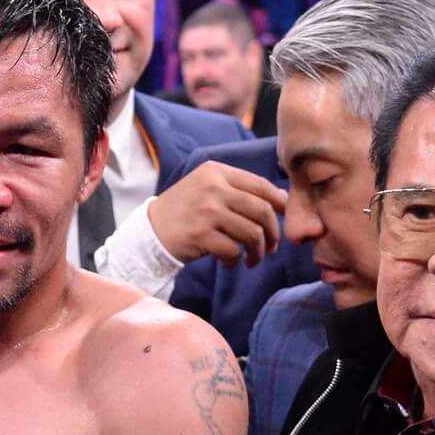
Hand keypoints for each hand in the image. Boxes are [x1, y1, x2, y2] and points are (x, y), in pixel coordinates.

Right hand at [145, 163, 286, 266]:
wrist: (150, 231)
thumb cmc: (185, 211)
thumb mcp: (208, 189)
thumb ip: (240, 190)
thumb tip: (282, 197)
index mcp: (216, 172)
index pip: (260, 185)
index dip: (279, 203)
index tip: (284, 219)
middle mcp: (213, 187)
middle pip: (261, 211)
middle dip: (272, 233)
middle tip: (271, 248)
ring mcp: (206, 210)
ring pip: (252, 233)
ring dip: (257, 252)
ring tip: (251, 259)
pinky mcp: (200, 234)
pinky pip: (233, 250)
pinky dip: (235, 261)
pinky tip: (228, 262)